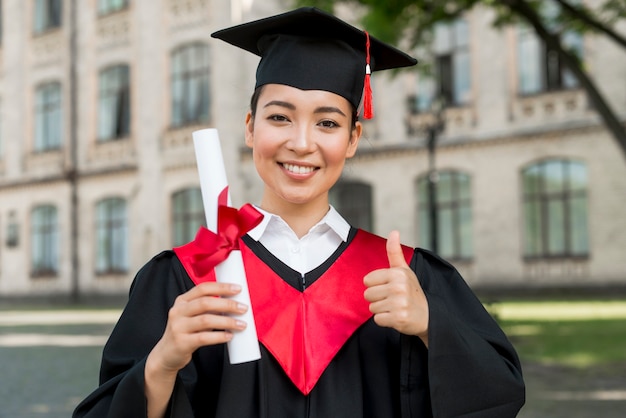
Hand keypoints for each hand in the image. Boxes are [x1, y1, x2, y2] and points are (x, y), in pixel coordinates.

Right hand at [149, 281, 247, 373]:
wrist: (167, 354)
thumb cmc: (185, 332)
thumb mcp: (191, 315)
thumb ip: (208, 308)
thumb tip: (235, 304)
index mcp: (182, 301)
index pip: (203, 288)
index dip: (221, 287)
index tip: (238, 289)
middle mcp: (178, 311)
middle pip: (205, 303)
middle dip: (227, 304)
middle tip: (243, 308)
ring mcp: (178, 327)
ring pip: (206, 320)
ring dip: (227, 321)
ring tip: (241, 324)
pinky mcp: (181, 343)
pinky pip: (203, 338)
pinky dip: (219, 336)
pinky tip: (229, 336)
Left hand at [363, 230, 428, 344]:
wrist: (428, 316)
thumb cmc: (412, 291)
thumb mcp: (404, 270)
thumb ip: (395, 252)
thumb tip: (394, 232)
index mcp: (398, 273)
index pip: (367, 280)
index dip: (376, 286)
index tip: (389, 287)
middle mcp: (399, 287)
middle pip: (368, 294)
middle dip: (378, 299)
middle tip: (393, 299)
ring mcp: (399, 303)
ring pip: (372, 308)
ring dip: (381, 310)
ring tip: (395, 307)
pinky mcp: (398, 318)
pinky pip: (377, 320)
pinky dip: (385, 321)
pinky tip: (396, 316)